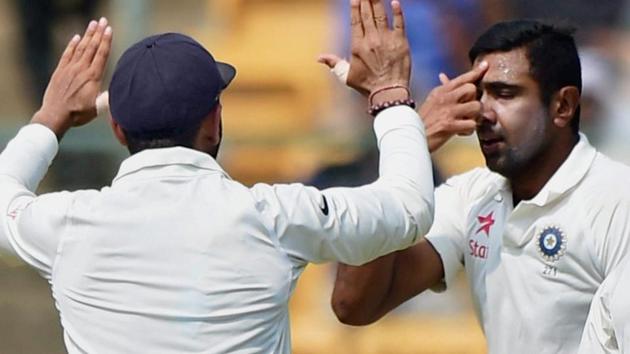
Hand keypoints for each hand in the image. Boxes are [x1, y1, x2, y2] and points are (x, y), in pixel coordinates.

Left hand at [31, 17, 112, 139]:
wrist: (55, 115)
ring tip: (92, 24)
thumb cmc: (78, 114)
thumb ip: (108, 98)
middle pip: (92, 47)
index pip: (101, 55)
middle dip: (98, 33)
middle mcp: (81, 70)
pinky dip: (72, 45)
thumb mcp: (98, 108)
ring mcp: (69, 69)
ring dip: (87, 35)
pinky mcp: (60, 71)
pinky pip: (67, 54)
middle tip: (103, 20)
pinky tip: (76, 37)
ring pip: (80, 48)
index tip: (109, 29)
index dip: (106, 41)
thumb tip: (120, 92)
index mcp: (93, 77)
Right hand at [319, 0, 409, 99]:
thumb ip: (334, 64)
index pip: (356, 21)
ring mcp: (387, 39)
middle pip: (367, 14)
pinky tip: (395, 2)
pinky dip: (397, 12)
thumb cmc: (367, 86)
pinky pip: (400, 23)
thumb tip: (319, 58)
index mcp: (357, 46)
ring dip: (377, 2)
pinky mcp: (401, 42)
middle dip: (366, 0)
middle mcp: (371, 40)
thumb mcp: (346, 76)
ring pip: (381, 15)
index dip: (355, 8)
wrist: (388, 92)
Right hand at [419, 61, 487, 152]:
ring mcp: (447, 111)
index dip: (475, 72)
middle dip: (474, 100)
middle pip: (472, 89)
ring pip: (475, 106)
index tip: (485, 66)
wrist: (410, 138)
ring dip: (474, 116)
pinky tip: (460, 132)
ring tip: (465, 122)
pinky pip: (471, 124)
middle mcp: (444, 98)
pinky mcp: (449, 125)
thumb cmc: (422, 121)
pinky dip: (469, 131)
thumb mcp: (430, 101)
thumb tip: (443, 75)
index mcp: (440, 91)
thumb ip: (442, 89)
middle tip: (467, 110)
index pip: (461, 78)